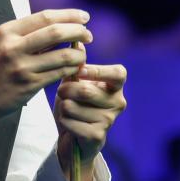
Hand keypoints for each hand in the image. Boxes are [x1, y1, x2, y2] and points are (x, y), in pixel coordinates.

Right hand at [0, 9, 91, 133]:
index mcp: (6, 31)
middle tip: (88, 34)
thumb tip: (57, 24)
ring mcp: (22, 67)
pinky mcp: (29, 86)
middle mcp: (14, 47)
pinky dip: (72, 69)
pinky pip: (59, 74)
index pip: (44, 17)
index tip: (83, 16)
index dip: (68, 15)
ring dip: (79, 53)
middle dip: (78, 31)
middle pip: (55, 32)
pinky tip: (75, 67)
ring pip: (62, 55)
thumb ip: (24, 32)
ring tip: (83, 53)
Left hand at [55, 63, 126, 180]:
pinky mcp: (97, 136)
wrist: (74, 137)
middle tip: (61, 92)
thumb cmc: (76, 104)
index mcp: (115, 86)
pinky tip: (68, 124)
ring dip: (63, 107)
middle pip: (85, 91)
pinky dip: (63, 121)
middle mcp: (118, 102)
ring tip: (67, 110)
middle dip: (66, 90)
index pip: (118, 74)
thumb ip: (75, 65)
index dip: (98, 71)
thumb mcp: (74, 83)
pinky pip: (70, 122)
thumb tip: (78, 42)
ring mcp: (109, 120)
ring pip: (72, 107)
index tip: (80, 71)